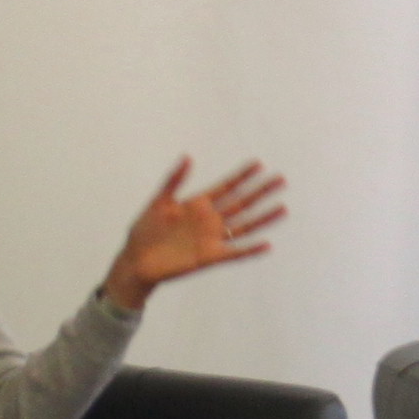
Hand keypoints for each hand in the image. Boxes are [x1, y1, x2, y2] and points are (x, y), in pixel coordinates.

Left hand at [103, 159, 285, 311]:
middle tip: (281, 179)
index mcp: (198, 204)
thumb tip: (189, 157)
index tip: (259, 164)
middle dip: (261, 192)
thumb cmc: (144, 230)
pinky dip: (251, 250)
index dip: (242, 176)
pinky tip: (267, 245)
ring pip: (244, 226)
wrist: (136, 261)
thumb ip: (174, 180)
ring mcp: (212, 238)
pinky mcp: (210, 257)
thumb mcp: (158, 201)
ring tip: (283, 208)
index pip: (226, 187)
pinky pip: (235, 253)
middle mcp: (210, 220)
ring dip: (263, 218)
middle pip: (242, 203)